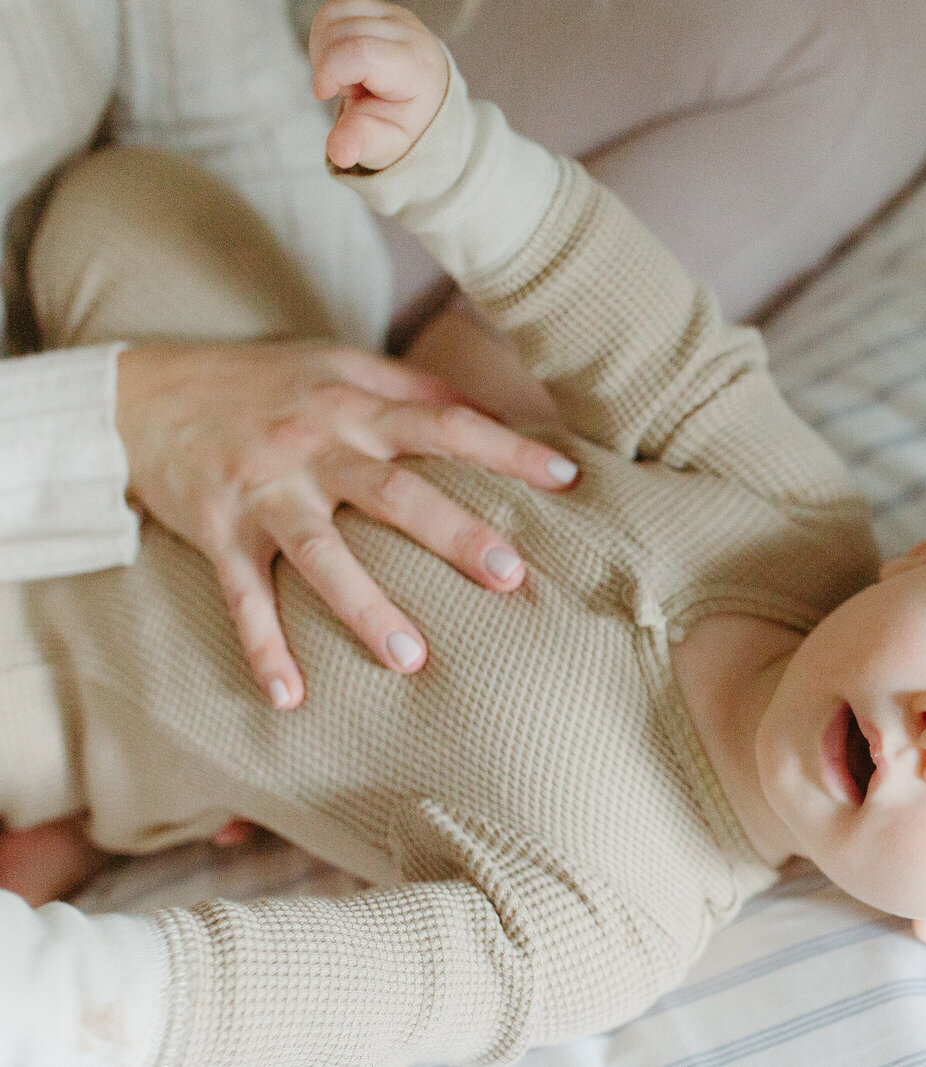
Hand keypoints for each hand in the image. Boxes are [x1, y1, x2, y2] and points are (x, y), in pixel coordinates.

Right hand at [115, 340, 578, 708]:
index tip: (567, 479)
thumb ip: (415, 388)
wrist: (140, 395)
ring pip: (320, 553)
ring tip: (410, 659)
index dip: (507, 448)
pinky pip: (243, 599)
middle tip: (509, 577)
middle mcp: (314, 448)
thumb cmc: (263, 383)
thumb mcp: (340, 366)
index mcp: (355, 406)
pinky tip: (290, 698)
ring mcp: (264, 493)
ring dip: (362, 607)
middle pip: (393, 493)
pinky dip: (263, 649)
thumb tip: (499, 413)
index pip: (445, 422)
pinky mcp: (217, 534)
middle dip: (452, 534)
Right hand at [310, 0, 448, 170]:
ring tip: (349, 76)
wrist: (422, 102)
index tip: (323, 94)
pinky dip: (326, 34)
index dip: (329, 71)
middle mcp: (409, 33)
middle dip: (328, 66)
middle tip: (350, 90)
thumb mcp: (385, 143)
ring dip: (325, 49)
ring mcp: (394, 15)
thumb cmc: (402, 124)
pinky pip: (334, 9)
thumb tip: (339, 154)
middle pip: (341, 34)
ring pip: (333, 15)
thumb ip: (361, 144)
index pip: (360, 53)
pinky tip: (342, 59)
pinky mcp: (377, 7)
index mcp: (416, 68)